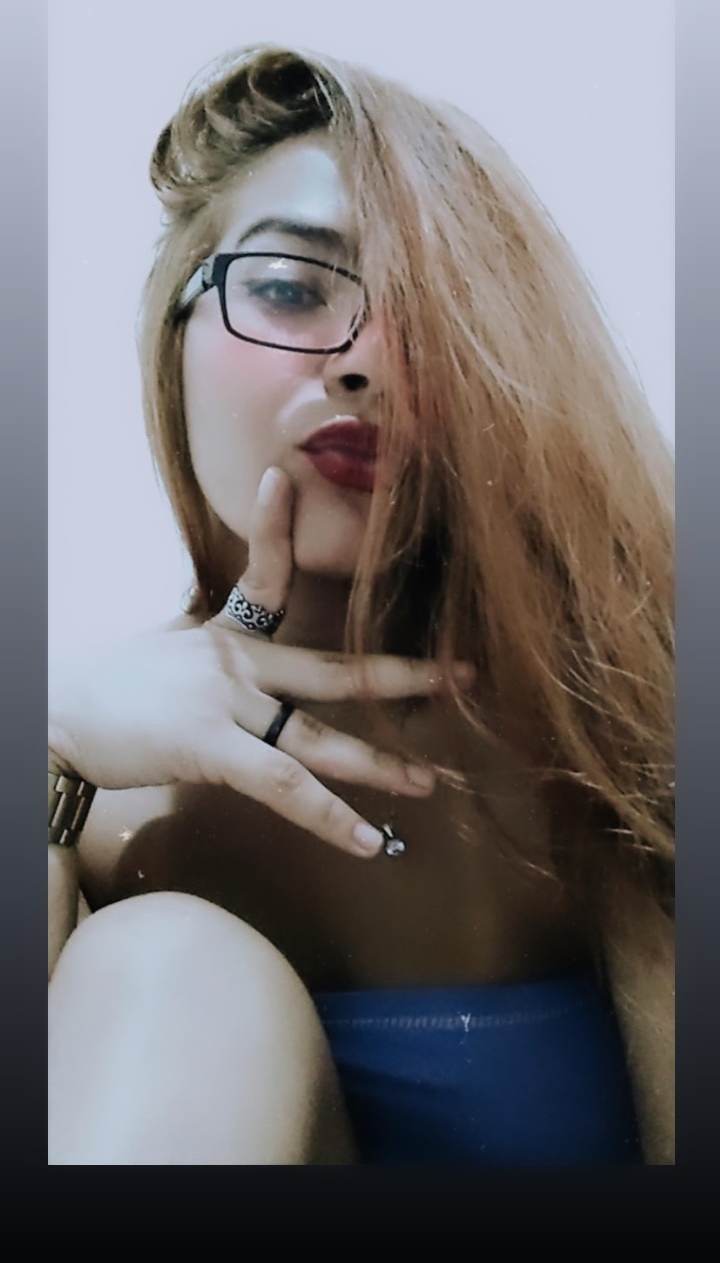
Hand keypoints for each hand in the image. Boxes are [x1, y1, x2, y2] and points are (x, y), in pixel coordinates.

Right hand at [49, 468, 472, 856]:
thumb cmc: (102, 695)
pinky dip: (331, 818)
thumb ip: (207, 663)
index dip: (277, 526)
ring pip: (322, 736)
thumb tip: (233, 681)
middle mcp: (236, 664)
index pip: (265, 574)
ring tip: (431, 783)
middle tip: (465, 675)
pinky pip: (286, 787)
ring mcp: (228, 703)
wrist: (52, 717)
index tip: (284, 480)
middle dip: (404, 676)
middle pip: (336, 668)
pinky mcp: (213, 746)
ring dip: (382, 764)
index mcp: (224, 638)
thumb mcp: (162, 659)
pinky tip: (370, 842)